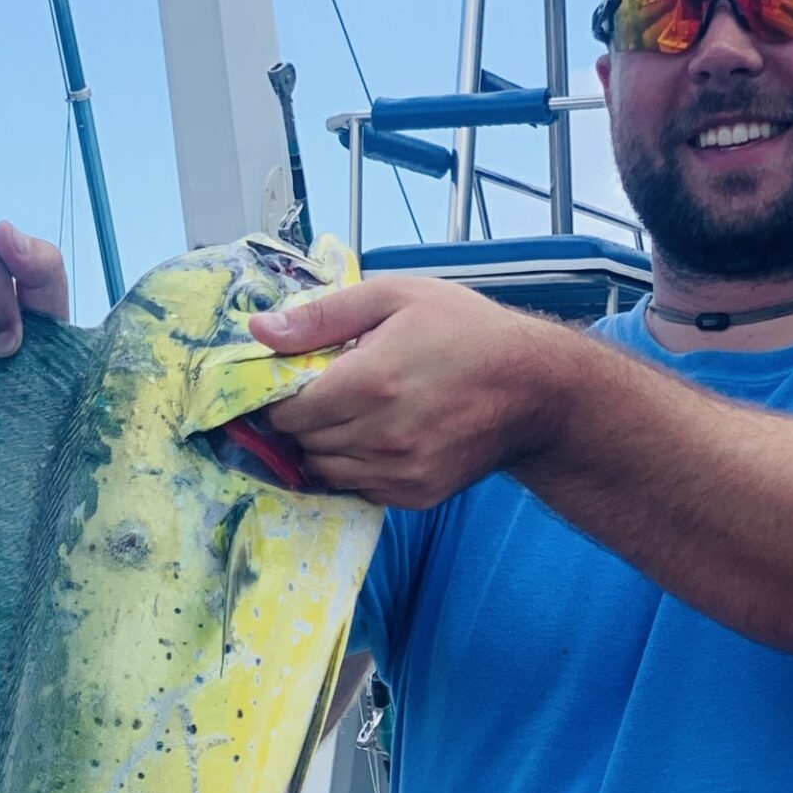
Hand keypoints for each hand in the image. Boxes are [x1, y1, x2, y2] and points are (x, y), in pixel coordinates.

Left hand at [251, 275, 566, 510]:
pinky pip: (358, 488)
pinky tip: (380, 437)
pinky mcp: (413, 495)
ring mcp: (397, 471)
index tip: (291, 383)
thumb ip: (322, 316)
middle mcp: (379, 435)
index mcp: (368, 381)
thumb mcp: (395, 297)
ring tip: (354, 414)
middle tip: (327, 394)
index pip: (287, 411)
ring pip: (324, 471)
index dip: (280, 398)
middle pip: (303, 443)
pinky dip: (356, 467)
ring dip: (325, 446)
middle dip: (303, 421)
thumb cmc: (464, 331)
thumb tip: (259, 330)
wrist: (533, 389)